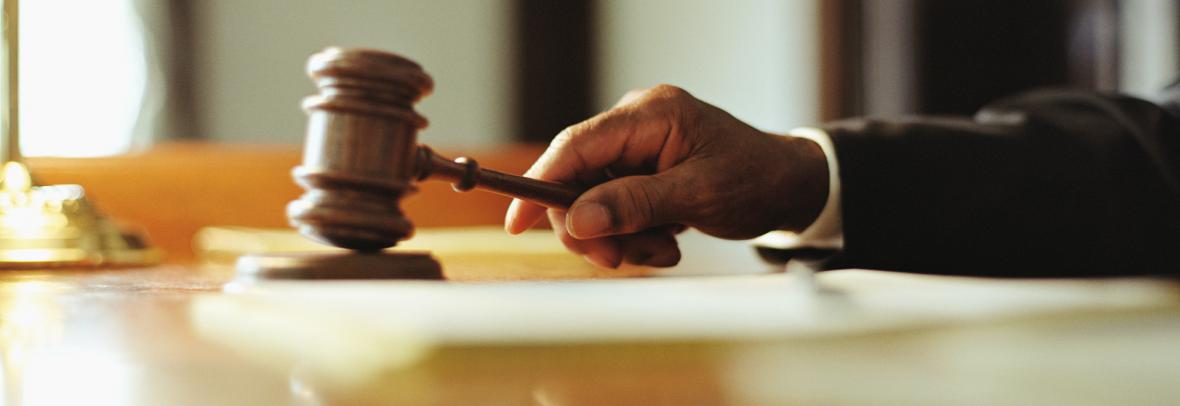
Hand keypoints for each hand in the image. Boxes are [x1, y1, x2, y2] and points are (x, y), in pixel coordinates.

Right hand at [504, 85, 828, 267]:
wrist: (789, 186)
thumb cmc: (755, 179)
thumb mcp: (697, 195)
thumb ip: (634, 204)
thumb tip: (577, 220)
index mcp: (650, 115)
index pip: (576, 146)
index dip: (541, 184)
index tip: (517, 223)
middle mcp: (636, 125)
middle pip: (578, 180)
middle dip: (595, 227)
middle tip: (620, 258)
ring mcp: (637, 149)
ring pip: (594, 203)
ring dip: (621, 237)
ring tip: (663, 249)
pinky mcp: (641, 171)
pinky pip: (614, 208)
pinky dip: (634, 235)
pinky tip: (667, 241)